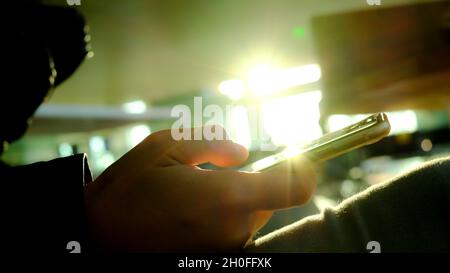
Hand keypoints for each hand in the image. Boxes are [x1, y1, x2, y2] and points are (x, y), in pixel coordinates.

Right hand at [84, 126, 315, 251]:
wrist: (98, 239)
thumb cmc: (129, 189)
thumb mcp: (164, 146)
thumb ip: (212, 143)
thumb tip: (243, 153)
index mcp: (227, 197)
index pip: (294, 188)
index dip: (305, 170)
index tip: (298, 158)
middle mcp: (234, 228)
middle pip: (268, 200)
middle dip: (250, 182)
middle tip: (211, 173)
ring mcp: (225, 249)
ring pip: (248, 215)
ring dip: (231, 200)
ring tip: (189, 194)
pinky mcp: (213, 260)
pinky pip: (231, 231)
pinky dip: (219, 218)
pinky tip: (184, 214)